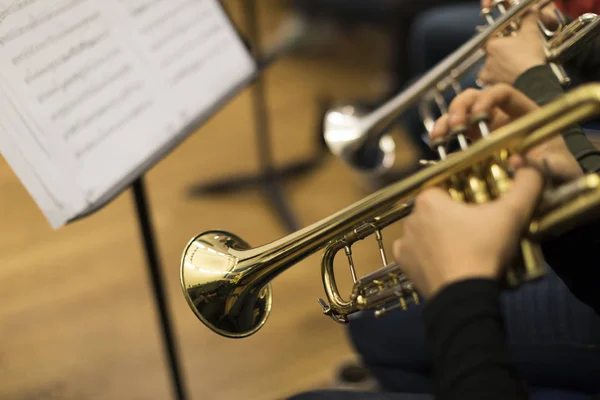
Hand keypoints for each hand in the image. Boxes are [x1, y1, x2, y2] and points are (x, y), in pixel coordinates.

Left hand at [393, 164, 543, 298]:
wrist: (463, 295)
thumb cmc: (484, 250)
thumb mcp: (512, 214)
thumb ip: (525, 185)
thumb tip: (532, 167)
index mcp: (429, 199)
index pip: (448, 189)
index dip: (467, 198)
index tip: (481, 212)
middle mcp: (411, 217)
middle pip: (437, 211)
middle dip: (454, 218)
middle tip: (476, 233)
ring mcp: (404, 241)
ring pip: (426, 231)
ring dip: (440, 237)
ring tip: (463, 249)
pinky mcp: (403, 263)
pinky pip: (414, 252)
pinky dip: (427, 255)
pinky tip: (445, 260)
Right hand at [430, 83, 582, 182]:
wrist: (551, 183)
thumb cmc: (557, 169)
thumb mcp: (557, 165)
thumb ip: (542, 164)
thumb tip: (517, 161)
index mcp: (523, 112)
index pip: (502, 92)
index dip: (488, 98)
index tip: (478, 116)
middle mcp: (501, 116)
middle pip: (474, 97)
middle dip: (460, 107)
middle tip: (455, 125)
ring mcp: (484, 128)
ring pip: (459, 112)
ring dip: (446, 120)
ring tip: (439, 135)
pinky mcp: (471, 143)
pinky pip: (452, 132)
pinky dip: (441, 134)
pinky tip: (436, 143)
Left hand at [478, 12, 546, 84]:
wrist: (531, 80)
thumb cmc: (529, 57)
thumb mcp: (531, 33)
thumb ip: (528, 19)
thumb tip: (530, 11)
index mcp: (492, 45)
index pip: (493, 38)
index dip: (503, 38)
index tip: (510, 40)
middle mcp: (487, 58)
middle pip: (491, 52)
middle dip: (500, 53)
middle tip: (513, 54)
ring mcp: (488, 72)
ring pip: (488, 67)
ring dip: (496, 66)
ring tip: (509, 66)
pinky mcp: (491, 84)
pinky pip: (488, 80)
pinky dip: (494, 79)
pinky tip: (503, 77)